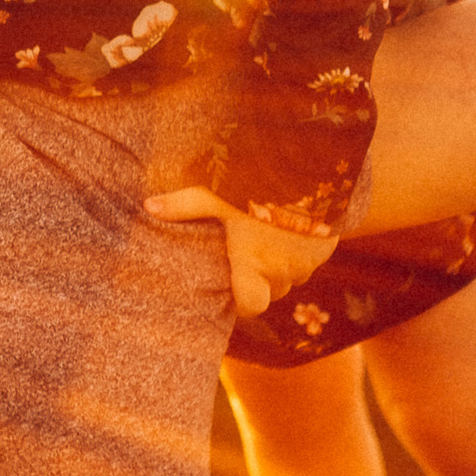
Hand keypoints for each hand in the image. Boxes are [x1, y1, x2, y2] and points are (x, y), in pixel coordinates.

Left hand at [144, 186, 339, 316]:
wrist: (318, 168)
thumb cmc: (262, 184)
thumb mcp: (218, 194)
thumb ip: (184, 205)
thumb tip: (147, 206)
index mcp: (254, 266)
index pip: (250, 307)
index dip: (242, 303)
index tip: (233, 287)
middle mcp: (284, 272)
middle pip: (269, 290)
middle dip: (258, 277)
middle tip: (243, 252)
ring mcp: (309, 262)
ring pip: (290, 276)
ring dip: (279, 264)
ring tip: (265, 236)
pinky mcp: (328, 247)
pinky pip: (309, 260)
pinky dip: (299, 250)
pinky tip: (288, 227)